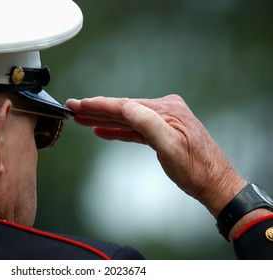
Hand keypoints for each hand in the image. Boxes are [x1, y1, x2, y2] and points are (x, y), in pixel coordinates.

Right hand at [66, 94, 245, 217]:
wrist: (214, 182)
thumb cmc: (196, 168)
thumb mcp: (171, 147)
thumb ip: (148, 124)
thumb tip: (126, 107)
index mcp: (166, 110)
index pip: (125, 105)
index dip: (99, 105)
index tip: (79, 104)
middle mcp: (164, 110)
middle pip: (123, 109)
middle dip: (97, 110)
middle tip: (73, 108)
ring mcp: (163, 120)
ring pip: (127, 118)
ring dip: (104, 119)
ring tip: (83, 119)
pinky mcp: (162, 131)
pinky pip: (134, 128)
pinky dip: (118, 130)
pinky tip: (104, 130)